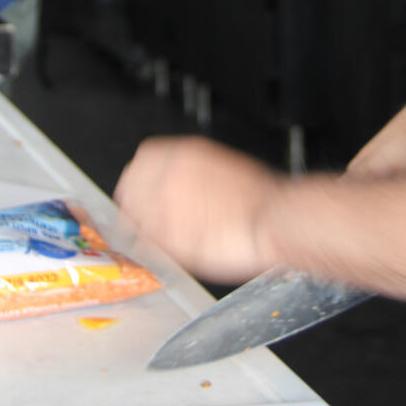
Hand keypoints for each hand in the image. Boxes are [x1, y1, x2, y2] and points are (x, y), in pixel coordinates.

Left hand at [113, 136, 284, 283]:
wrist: (276, 217)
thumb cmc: (262, 197)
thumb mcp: (222, 166)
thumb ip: (191, 174)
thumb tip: (178, 187)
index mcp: (181, 154)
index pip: (140, 163)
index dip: (140, 182)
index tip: (141, 193)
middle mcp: (167, 175)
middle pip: (130, 189)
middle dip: (134, 205)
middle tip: (143, 220)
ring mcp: (164, 205)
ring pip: (134, 218)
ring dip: (143, 229)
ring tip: (162, 239)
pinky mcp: (169, 235)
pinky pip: (147, 244)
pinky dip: (155, 250)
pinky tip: (172, 252)